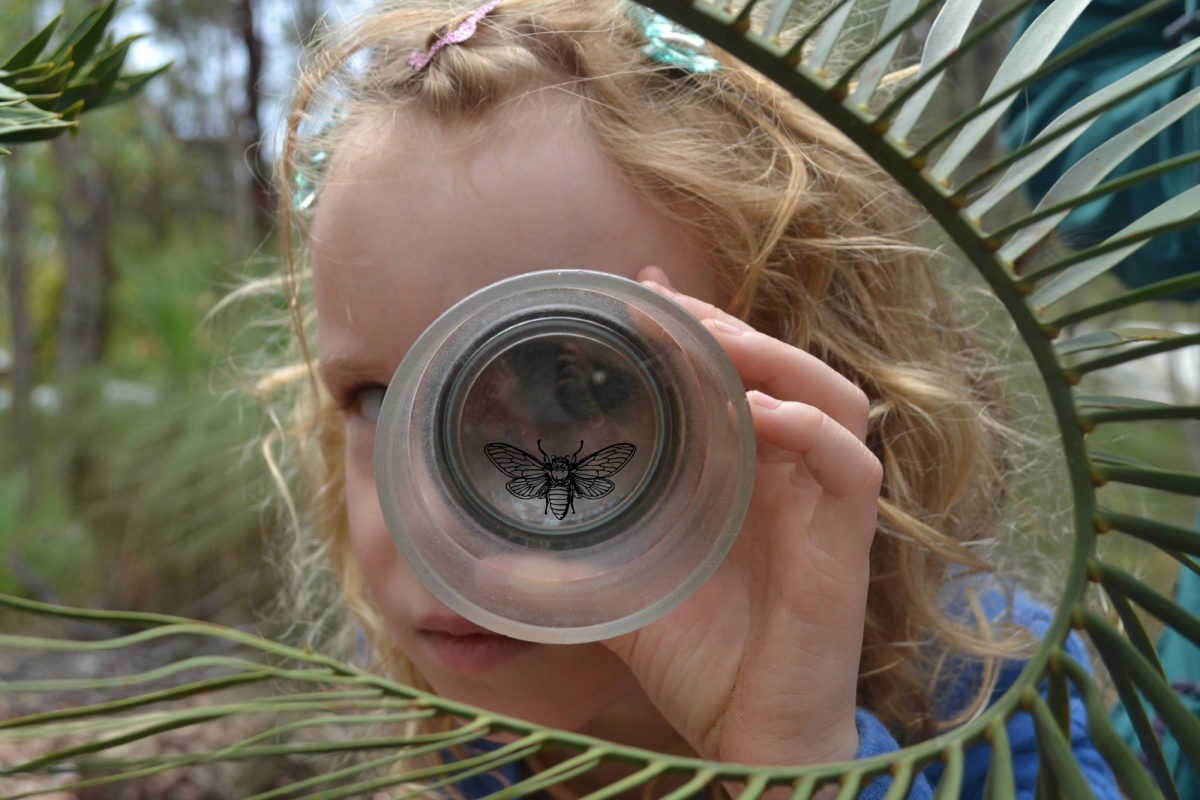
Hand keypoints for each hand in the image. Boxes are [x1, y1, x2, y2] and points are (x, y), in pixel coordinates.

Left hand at [601, 267, 881, 768]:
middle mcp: (786, 476)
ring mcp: (821, 505)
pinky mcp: (847, 542)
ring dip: (777, 360)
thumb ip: (566, 569)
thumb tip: (481, 563)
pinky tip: (761, 413)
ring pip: (831, 396)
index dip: (695, 326)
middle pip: (783, 369)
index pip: (733, 376)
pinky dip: (811, 430)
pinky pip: (851, 466)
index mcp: (741, 474)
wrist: (748, 735)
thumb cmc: (696, 660)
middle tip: (664, 304)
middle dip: (728, 327)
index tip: (639, 290)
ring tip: (716, 341)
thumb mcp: (620, 594)